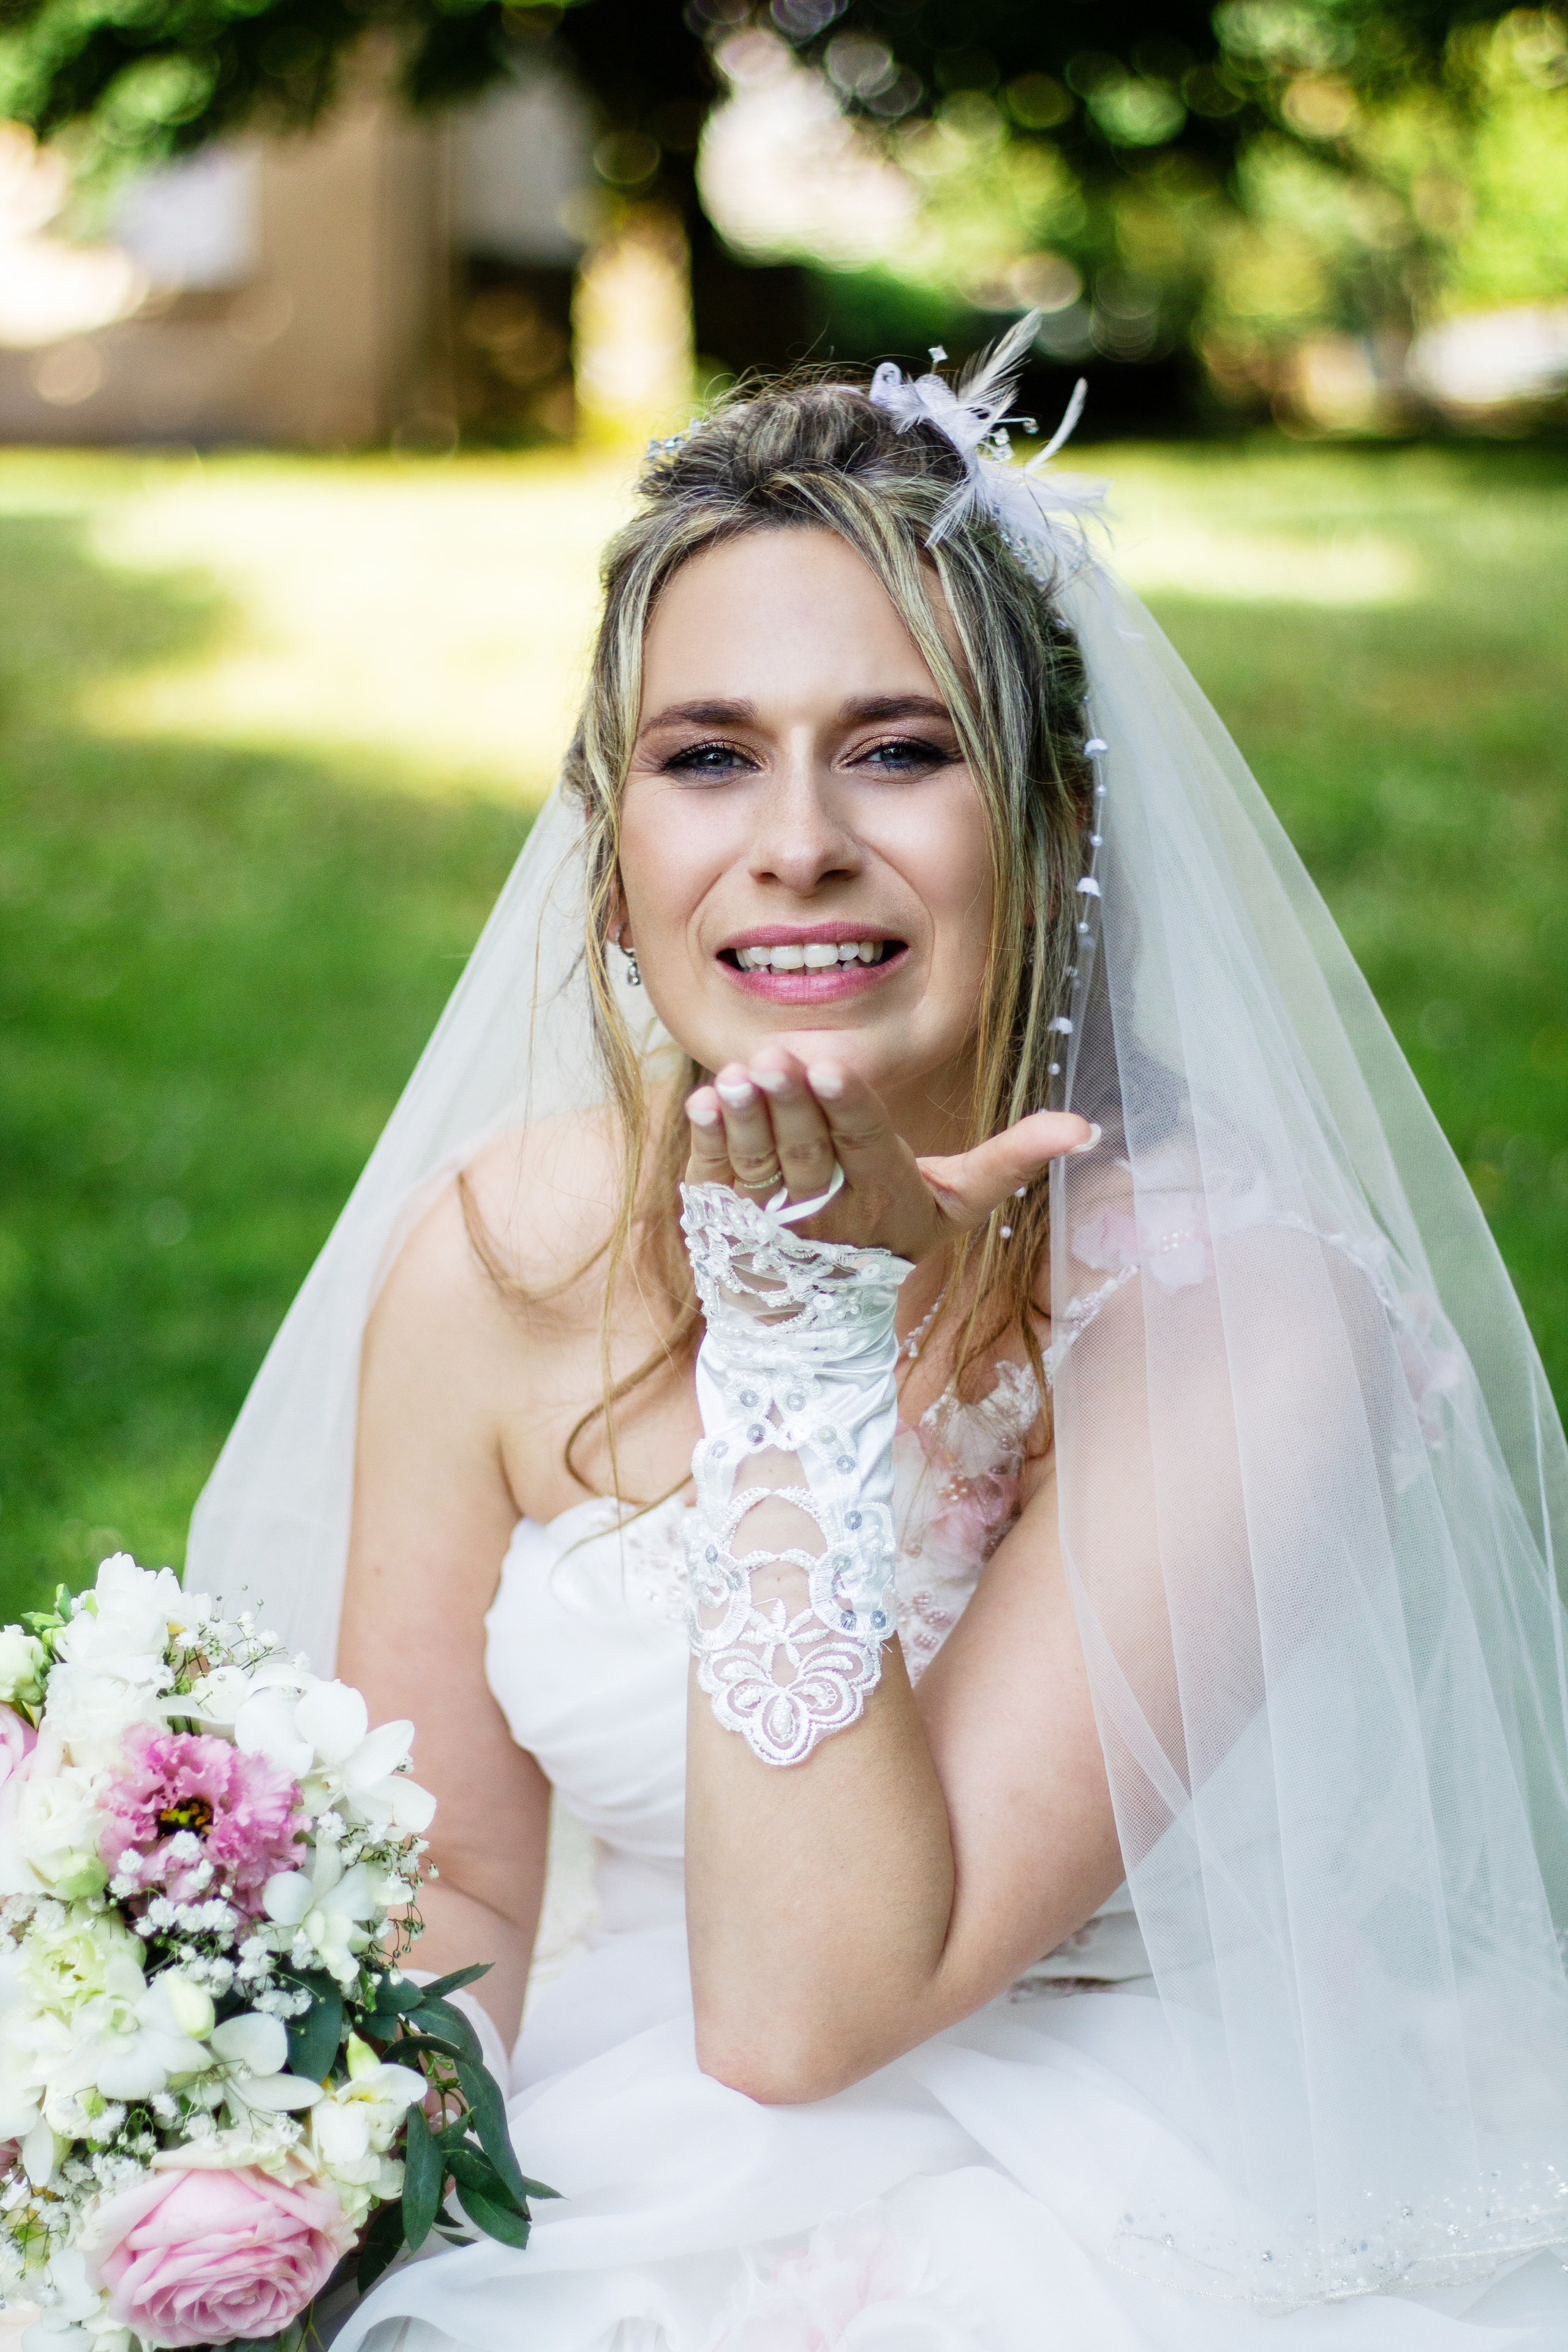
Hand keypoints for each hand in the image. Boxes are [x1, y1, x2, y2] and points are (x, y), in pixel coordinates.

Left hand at [683, 1047, 1094, 1264]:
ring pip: (760, 1165)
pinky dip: (708, 1140)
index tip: (831, 1066)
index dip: (848, 1107)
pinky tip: (705, 1101)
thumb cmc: (895, 1238)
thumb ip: (1012, 1160)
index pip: (866, 1146)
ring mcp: (772, 1222)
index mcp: (886, 1200)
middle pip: (809, 1153)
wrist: (823, 1319)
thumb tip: (1085, 1128)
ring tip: (737, 1076)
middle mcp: (827, 1216)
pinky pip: (715, 1177)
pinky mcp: (726, 1222)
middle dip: (791, 1104)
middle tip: (773, 1058)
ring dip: (747, 1119)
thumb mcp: (958, 1204)